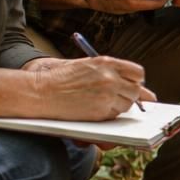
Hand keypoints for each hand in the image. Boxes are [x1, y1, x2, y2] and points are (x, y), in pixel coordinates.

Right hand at [27, 56, 155, 118]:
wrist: (41, 91)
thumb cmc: (62, 78)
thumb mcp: (88, 65)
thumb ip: (111, 71)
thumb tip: (136, 84)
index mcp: (107, 63)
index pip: (138, 73)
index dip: (136, 81)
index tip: (132, 85)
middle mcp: (110, 78)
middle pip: (136, 91)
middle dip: (130, 95)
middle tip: (117, 96)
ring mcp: (106, 96)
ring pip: (127, 105)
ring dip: (119, 106)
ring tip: (100, 101)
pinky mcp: (100, 112)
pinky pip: (115, 115)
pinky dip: (109, 114)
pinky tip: (94, 108)